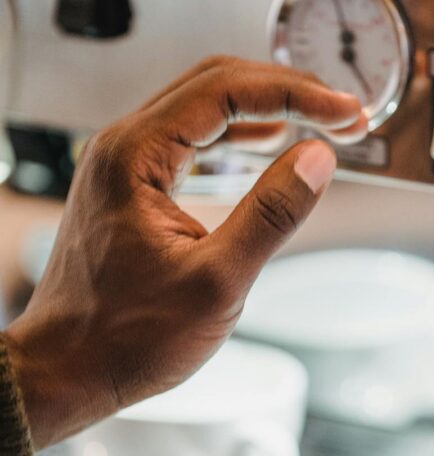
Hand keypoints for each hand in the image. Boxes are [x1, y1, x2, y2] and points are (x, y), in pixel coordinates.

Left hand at [4, 57, 365, 447]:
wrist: (68, 370)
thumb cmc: (126, 338)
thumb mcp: (216, 281)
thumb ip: (271, 215)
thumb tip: (317, 159)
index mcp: (135, 156)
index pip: (226, 91)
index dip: (296, 94)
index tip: (344, 113)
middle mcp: (122, 148)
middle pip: (215, 85)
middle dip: (285, 92)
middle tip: (342, 114)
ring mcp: (123, 166)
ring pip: (203, 109)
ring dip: (263, 111)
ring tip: (317, 124)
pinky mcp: (130, 189)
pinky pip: (189, 141)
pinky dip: (235, 137)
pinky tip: (267, 146)